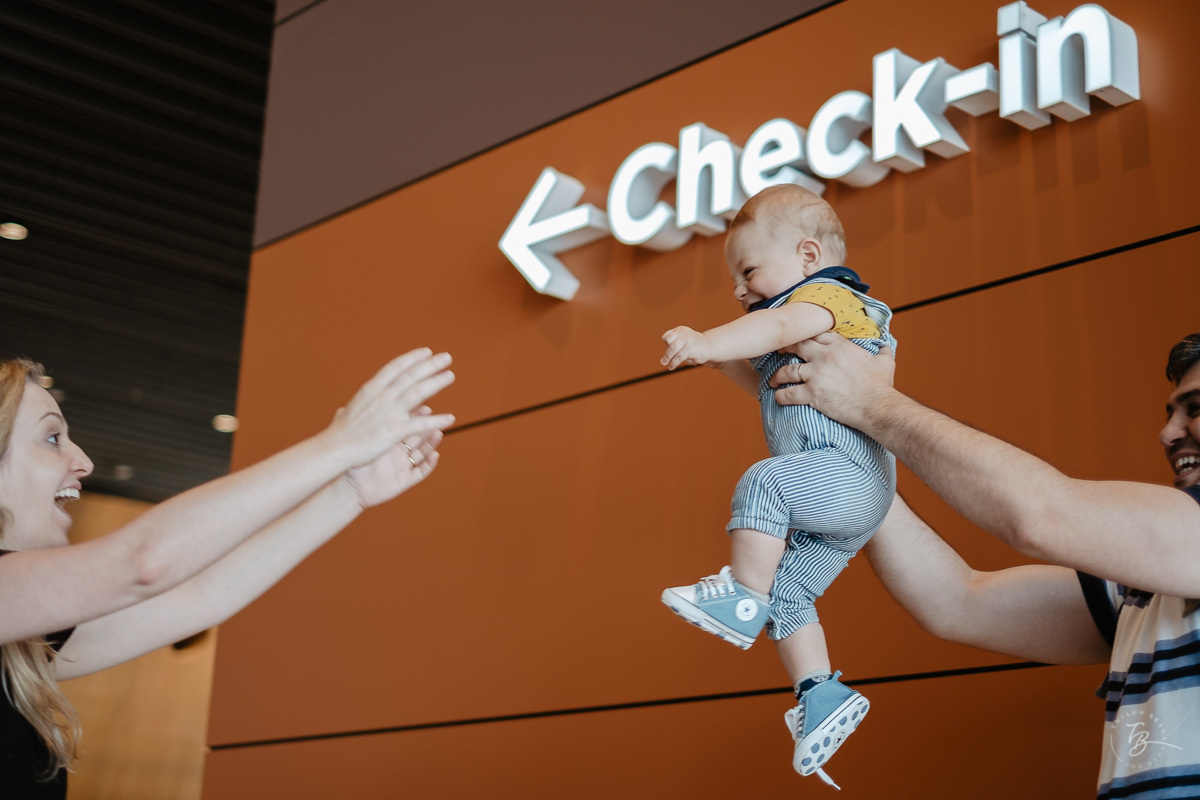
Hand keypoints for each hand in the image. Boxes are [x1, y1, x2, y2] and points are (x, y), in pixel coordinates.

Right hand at [325, 348, 455, 467]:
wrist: (335, 448)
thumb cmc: (340, 433)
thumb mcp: (348, 412)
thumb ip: (355, 406)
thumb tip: (349, 406)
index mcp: (371, 389)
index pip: (395, 368)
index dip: (412, 358)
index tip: (426, 351)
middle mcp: (382, 396)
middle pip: (410, 376)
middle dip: (430, 365)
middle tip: (446, 357)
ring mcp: (389, 412)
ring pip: (418, 393)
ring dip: (436, 383)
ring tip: (450, 375)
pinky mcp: (394, 430)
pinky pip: (420, 424)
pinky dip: (436, 420)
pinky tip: (451, 419)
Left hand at [343, 408, 443, 507]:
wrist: (348, 487)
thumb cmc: (350, 463)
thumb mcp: (354, 441)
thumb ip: (353, 426)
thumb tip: (340, 409)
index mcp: (389, 440)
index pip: (406, 425)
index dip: (416, 417)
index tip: (425, 407)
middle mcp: (398, 452)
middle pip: (417, 437)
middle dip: (427, 428)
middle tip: (435, 418)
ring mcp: (403, 466)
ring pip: (422, 453)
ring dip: (431, 443)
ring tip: (438, 433)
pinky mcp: (405, 480)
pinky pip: (421, 472)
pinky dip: (430, 464)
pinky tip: (435, 455)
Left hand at [661, 327, 711, 369]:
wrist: (709, 346)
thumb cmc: (694, 345)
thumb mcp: (683, 341)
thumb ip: (675, 346)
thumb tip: (664, 359)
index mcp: (680, 330)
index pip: (667, 336)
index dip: (666, 344)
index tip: (669, 349)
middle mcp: (683, 333)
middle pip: (669, 343)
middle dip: (667, 354)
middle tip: (663, 362)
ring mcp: (688, 340)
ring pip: (673, 349)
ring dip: (669, 359)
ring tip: (669, 366)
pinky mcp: (691, 348)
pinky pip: (679, 357)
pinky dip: (674, 363)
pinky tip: (672, 367)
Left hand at [769, 332, 894, 426]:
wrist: (878, 407)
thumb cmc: (881, 386)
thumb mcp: (885, 362)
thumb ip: (883, 350)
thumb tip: (886, 345)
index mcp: (840, 346)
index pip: (815, 333)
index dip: (804, 335)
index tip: (798, 338)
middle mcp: (825, 356)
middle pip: (796, 345)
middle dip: (785, 348)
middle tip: (778, 352)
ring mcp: (816, 375)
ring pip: (788, 370)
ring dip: (778, 375)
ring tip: (774, 380)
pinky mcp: (812, 394)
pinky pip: (789, 394)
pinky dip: (781, 396)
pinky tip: (778, 398)